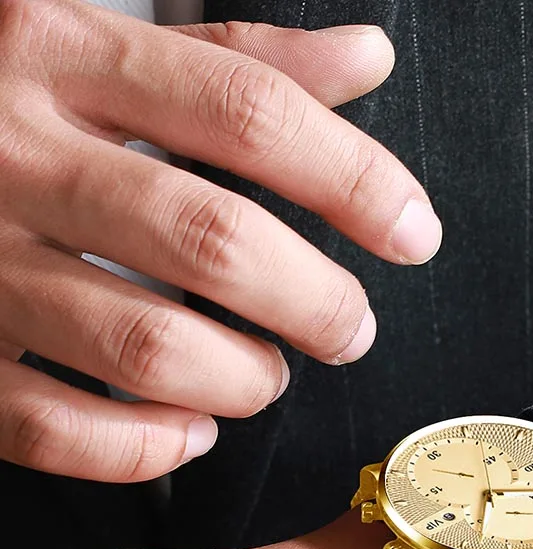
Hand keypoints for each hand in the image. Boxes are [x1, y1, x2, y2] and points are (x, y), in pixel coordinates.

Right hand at [0, 0, 441, 481]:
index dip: (355, 181)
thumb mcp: (98, 39)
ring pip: (146, 347)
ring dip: (242, 380)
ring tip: (268, 376)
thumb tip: (365, 55)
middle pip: (213, 240)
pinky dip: (143, 445)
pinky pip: (54, 429)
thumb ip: (233, 59)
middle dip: (315, 302)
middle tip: (350, 330)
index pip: (249, 113)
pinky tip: (189, 428)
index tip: (414, 234)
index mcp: (58, 52)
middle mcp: (11, 152)